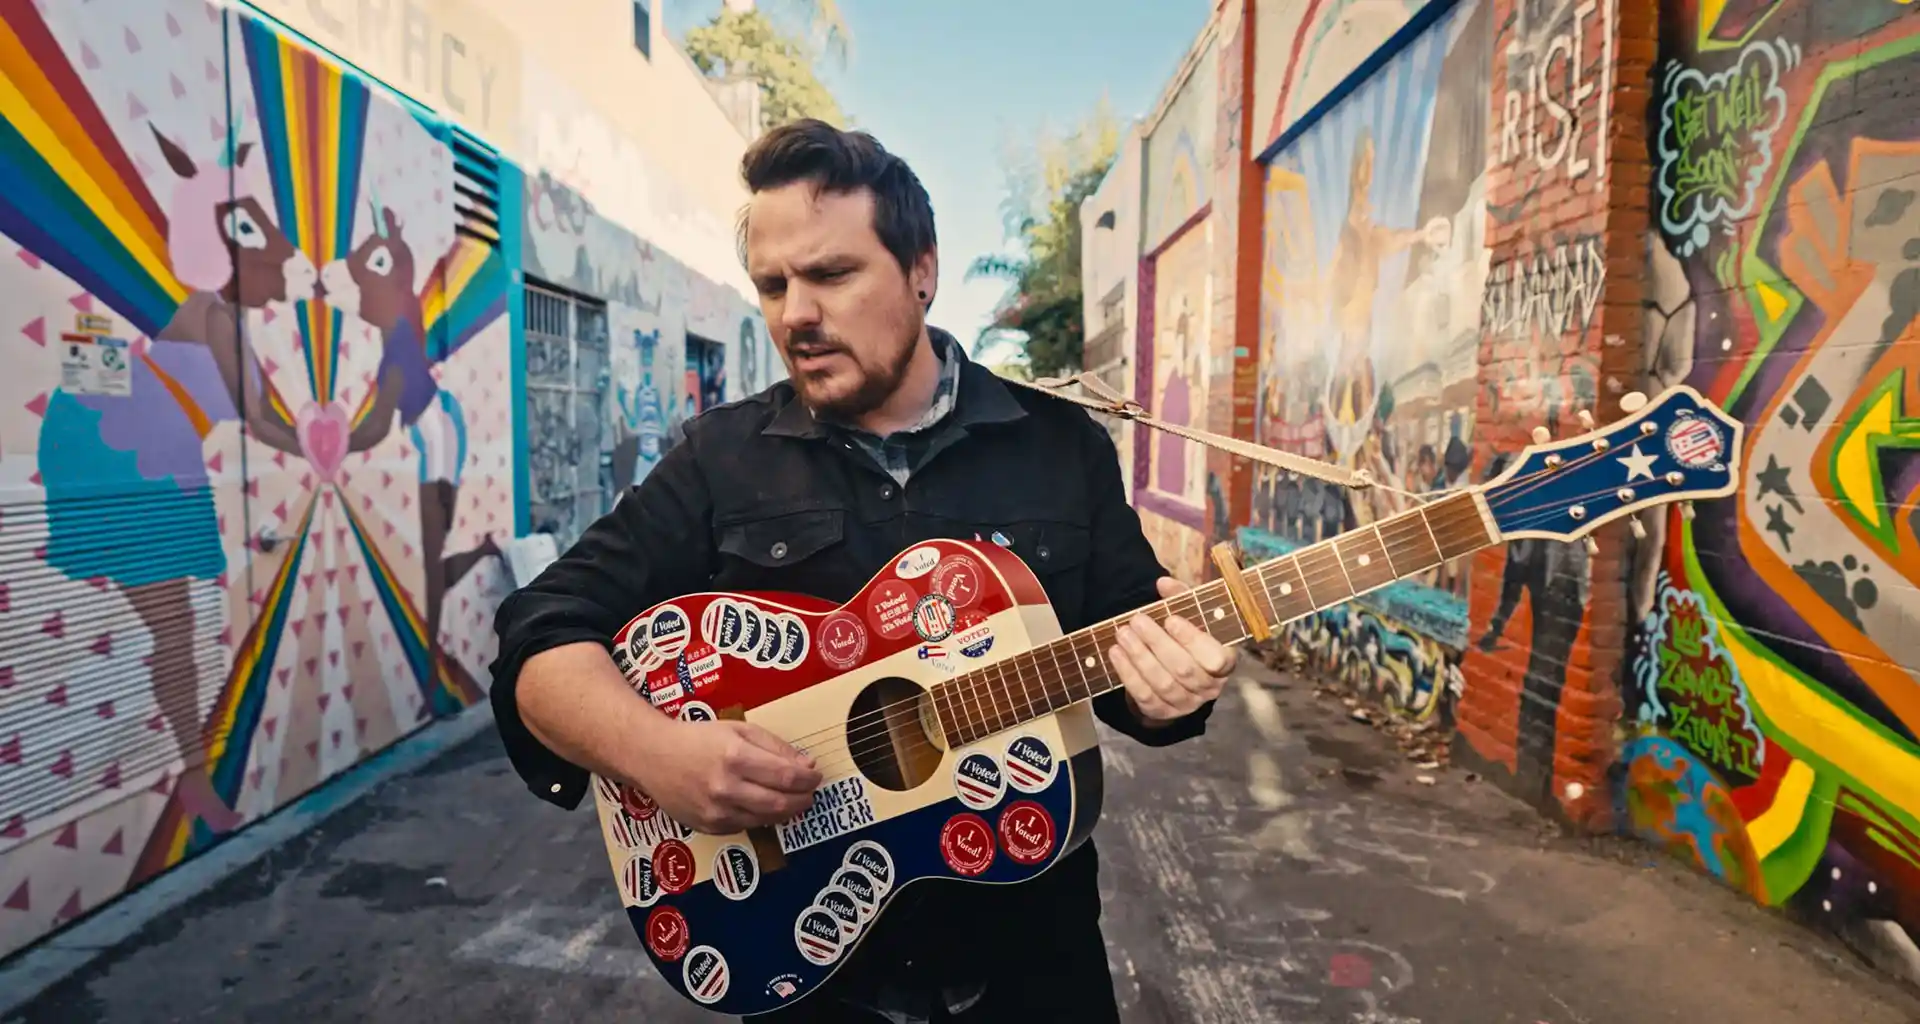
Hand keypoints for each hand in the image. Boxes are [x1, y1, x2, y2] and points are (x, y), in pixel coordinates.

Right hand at [631, 718, 822, 833]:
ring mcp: (716, 810)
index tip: (816, 776)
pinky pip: (746, 826)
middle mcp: (726, 787)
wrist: (652, 756)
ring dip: (787, 812)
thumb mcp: (738, 729)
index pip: (787, 776)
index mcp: (735, 756)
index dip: (809, 779)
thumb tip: (807, 765)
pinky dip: (761, 818)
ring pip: (766, 819)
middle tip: (810, 794)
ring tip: (793, 801)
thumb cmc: (697, 738)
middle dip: (803, 799)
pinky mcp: (709, 826)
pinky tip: (764, 807)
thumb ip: (775, 746)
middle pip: (780, 803)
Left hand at [1108, 577, 1236, 724]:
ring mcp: (1187, 704)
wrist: (1177, 672)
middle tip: (1136, 620)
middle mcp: (1209, 687)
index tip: (1170, 619)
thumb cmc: (1188, 638)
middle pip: (1184, 669)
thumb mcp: (1191, 615)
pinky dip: (1128, 674)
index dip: (1193, 640)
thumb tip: (1163, 583)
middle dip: (1157, 643)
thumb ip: (1181, 597)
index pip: (1216, 658)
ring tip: (1122, 634)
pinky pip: (1145, 696)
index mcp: (1224, 662)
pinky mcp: (1164, 712)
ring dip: (1139, 657)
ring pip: (1163, 684)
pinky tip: (1115, 653)